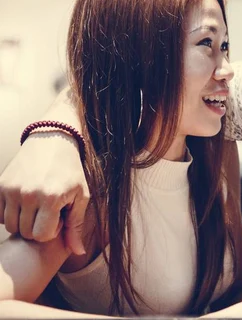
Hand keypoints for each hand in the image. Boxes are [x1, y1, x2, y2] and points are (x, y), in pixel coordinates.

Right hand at [0, 132, 87, 254]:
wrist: (52, 141)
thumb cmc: (70, 171)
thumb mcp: (81, 196)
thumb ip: (76, 226)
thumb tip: (78, 252)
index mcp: (51, 197)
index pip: (42, 235)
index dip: (52, 230)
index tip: (59, 217)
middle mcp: (28, 194)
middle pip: (25, 232)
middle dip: (37, 227)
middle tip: (49, 211)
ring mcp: (11, 189)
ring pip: (10, 226)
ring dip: (23, 221)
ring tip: (37, 207)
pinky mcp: (0, 185)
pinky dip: (10, 214)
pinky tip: (24, 203)